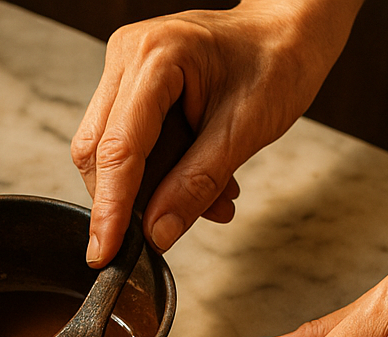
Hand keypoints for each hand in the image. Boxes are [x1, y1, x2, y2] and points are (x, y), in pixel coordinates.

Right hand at [72, 0, 358, 265]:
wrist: (288, 32)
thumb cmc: (277, 62)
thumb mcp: (245, 130)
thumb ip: (197, 183)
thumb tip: (157, 232)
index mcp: (155, 56)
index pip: (118, 148)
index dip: (110, 208)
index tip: (104, 254)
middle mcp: (128, 56)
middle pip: (98, 151)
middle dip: (129, 201)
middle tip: (165, 235)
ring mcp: (126, 69)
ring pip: (108, 152)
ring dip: (150, 191)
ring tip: (211, 201)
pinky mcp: (133, 86)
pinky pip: (128, 144)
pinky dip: (159, 175)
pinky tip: (199, 182)